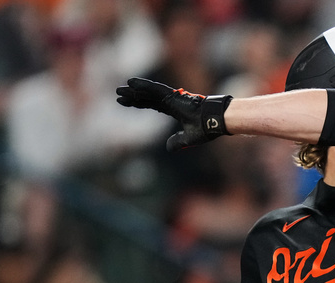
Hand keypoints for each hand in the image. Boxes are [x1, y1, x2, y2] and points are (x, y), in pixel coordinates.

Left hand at [115, 77, 232, 150]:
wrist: (216, 121)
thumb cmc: (207, 128)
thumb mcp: (189, 138)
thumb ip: (178, 142)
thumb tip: (168, 148)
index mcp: (174, 109)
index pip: (152, 105)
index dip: (138, 104)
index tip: (126, 103)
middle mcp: (171, 101)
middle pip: (146, 98)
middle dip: (132, 97)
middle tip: (118, 94)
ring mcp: (171, 97)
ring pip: (148, 92)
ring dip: (133, 91)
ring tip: (119, 89)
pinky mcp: (172, 95)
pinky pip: (154, 89)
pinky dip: (142, 85)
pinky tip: (130, 83)